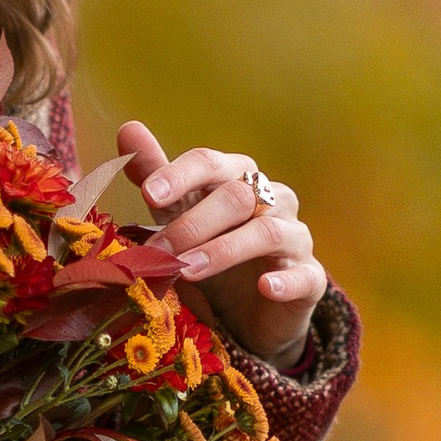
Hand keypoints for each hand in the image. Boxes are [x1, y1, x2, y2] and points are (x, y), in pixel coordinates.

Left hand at [115, 123, 325, 369]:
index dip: (181, 174)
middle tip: (157, 249)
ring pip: (268, 232)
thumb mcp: (177, 216)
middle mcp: (272, 201)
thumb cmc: (211, 251)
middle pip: (238, 195)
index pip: (211, 163)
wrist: (249, 312)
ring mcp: (294, 238)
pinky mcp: (311, 279)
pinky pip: (305, 275)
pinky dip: (286, 281)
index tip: (148, 193)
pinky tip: (266, 287)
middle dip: (193, 223)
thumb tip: (129, 129)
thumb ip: (155, 175)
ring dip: (224, 250)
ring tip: (187, 271)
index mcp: (237, 179)